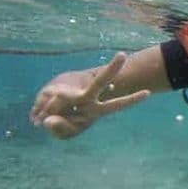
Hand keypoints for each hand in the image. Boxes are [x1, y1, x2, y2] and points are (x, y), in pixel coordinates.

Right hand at [30, 52, 149, 138]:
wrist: (48, 116)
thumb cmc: (64, 126)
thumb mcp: (65, 133)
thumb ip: (61, 129)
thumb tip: (51, 119)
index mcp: (96, 110)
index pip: (116, 105)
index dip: (131, 100)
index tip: (148, 92)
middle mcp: (87, 97)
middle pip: (101, 81)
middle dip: (112, 68)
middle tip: (123, 55)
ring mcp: (71, 92)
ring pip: (61, 98)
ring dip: (50, 113)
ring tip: (45, 121)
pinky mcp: (53, 90)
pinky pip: (46, 101)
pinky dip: (39, 112)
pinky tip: (39, 116)